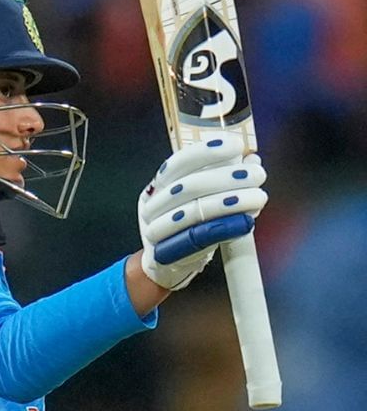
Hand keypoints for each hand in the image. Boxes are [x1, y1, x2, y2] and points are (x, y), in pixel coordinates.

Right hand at [138, 133, 267, 289]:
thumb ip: (221, 178)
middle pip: (187, 187)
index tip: (236, 146)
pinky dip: (224, 228)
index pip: (179, 162)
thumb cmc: (186, 227)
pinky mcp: (167, 254)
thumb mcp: (198, 198)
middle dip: (227, 177)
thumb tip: (251, 160)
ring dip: (229, 203)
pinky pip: (197, 239)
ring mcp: (156, 230)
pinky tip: (245, 221)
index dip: (206, 152)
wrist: (164, 265)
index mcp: (159, 185)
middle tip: (258, 175)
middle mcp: (153, 205)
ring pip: (192, 213)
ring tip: (258, 198)